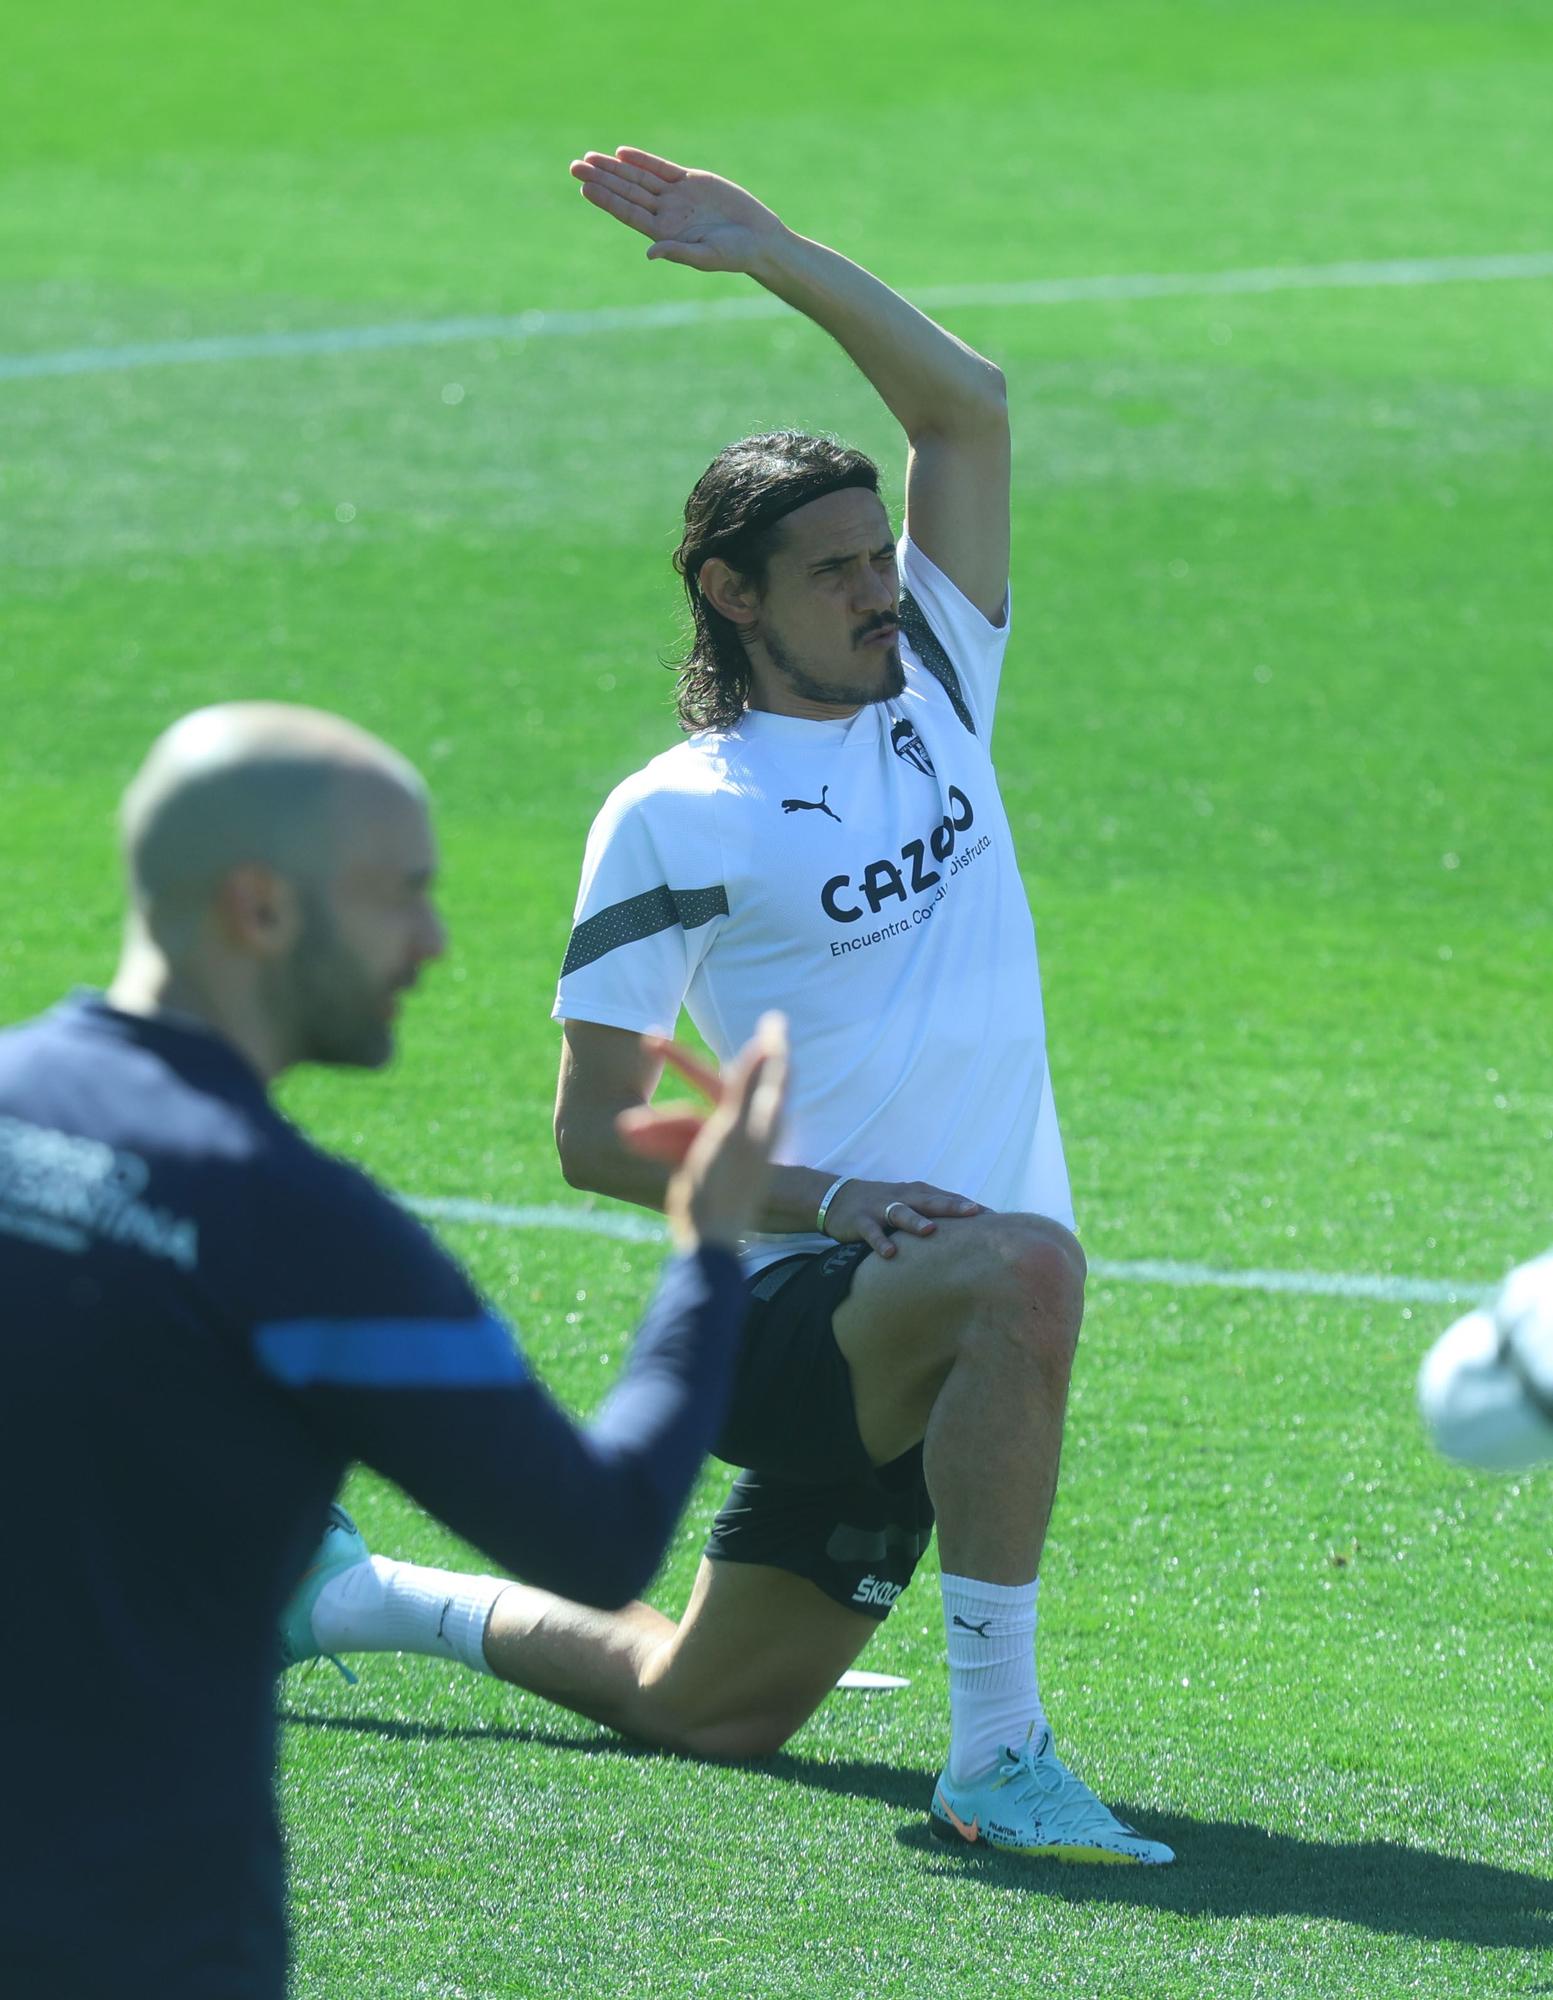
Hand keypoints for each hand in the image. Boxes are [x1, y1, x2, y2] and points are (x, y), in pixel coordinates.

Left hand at [569, 147, 787, 274]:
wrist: (759, 239)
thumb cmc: (735, 254)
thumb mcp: (707, 256)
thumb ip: (678, 252)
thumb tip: (650, 253)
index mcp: (664, 233)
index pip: (628, 212)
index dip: (606, 199)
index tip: (586, 187)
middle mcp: (666, 214)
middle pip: (626, 192)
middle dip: (601, 179)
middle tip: (574, 166)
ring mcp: (677, 197)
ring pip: (639, 178)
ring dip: (615, 168)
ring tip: (590, 158)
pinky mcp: (691, 182)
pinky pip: (661, 168)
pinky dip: (642, 160)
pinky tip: (622, 154)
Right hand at [616, 1015, 788, 1251]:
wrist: (708, 1240)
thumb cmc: (723, 1185)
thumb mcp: (735, 1128)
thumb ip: (748, 1085)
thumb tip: (770, 1043)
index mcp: (760, 1120)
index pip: (765, 1072)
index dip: (765, 1044)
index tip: (769, 1018)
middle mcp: (746, 1131)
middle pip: (714, 1088)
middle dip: (681, 1071)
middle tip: (652, 1041)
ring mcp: (724, 1148)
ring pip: (689, 1119)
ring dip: (660, 1121)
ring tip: (626, 1128)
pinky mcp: (705, 1163)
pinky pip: (681, 1140)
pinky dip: (662, 1137)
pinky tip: (633, 1136)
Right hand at [822, 1179, 985, 1259]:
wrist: (840, 1198)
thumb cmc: (886, 1204)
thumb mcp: (913, 1204)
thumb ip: (937, 1215)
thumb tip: (973, 1234)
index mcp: (919, 1193)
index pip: (949, 1199)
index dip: (971, 1208)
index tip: (996, 1219)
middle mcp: (904, 1197)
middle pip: (931, 1201)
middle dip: (952, 1207)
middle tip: (974, 1213)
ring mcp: (882, 1208)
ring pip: (901, 1212)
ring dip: (915, 1221)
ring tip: (930, 1231)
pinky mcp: (861, 1220)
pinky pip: (872, 1232)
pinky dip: (880, 1242)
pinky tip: (890, 1254)